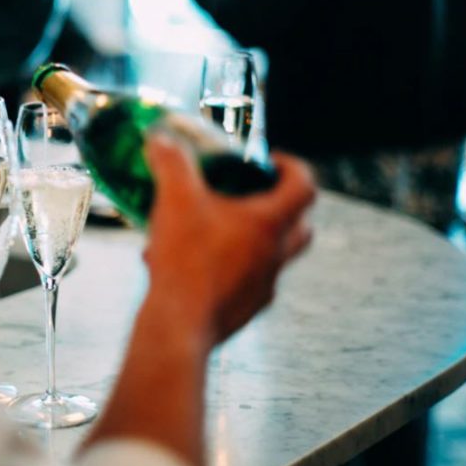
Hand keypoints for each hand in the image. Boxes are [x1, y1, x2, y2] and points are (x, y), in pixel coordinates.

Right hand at [142, 137, 315, 343]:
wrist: (179, 325)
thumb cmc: (186, 261)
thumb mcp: (174, 199)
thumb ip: (170, 162)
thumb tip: (160, 140)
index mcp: (270, 224)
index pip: (304, 187)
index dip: (293, 167)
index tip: (271, 161)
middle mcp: (275, 256)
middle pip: (300, 227)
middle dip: (281, 207)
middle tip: (253, 196)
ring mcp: (262, 286)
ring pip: (271, 257)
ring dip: (251, 240)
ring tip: (214, 230)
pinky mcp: (244, 309)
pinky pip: (244, 282)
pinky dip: (227, 269)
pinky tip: (192, 265)